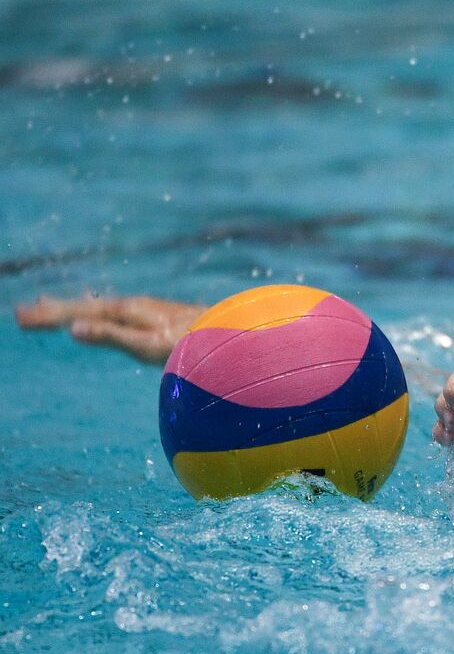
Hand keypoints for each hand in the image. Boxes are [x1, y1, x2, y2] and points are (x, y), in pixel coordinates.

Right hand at [14, 293, 205, 364]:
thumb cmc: (192, 347)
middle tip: (21, 314)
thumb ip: (112, 335)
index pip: (78, 313)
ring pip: (99, 307)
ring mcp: (146, 311)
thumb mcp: (148, 345)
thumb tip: (73, 329)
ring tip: (49, 306)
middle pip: (85, 307)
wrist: (232, 338)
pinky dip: (95, 311)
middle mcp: (135, 306)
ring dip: (72, 308)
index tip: (19, 317)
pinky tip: (97, 313)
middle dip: (54, 310)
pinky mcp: (156, 318)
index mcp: (127, 311)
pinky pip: (115, 312)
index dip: (49, 315)